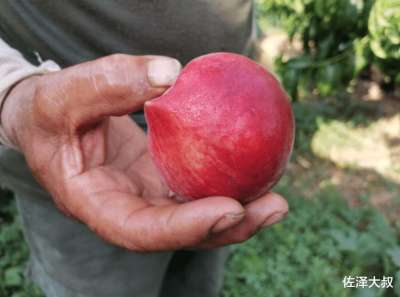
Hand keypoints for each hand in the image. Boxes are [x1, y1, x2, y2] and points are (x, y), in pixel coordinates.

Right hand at [2, 54, 287, 250]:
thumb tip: (173, 73)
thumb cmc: (48, 111)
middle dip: (230, 227)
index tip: (230, 209)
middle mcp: (127, 208)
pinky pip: (195, 183)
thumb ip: (111, 82)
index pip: (141, 231)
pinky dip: (225, 179)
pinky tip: (254, 164)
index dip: (186, 228)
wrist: (49, 118)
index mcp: (96, 204)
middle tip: (275, 207)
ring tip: (277, 198)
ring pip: (195, 211)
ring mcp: (147, 194)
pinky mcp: (160, 176)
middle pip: (182, 230)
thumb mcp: (64, 93)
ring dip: (240, 210)